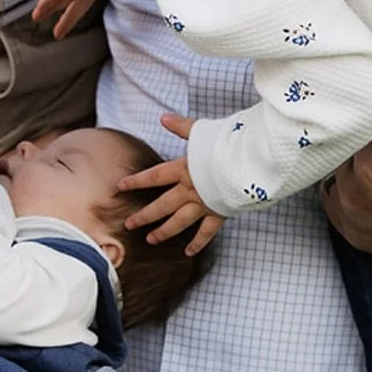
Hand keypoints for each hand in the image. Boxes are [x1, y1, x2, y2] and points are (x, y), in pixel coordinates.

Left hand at [119, 113, 225, 253]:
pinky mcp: (219, 212)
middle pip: (162, 205)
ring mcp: (204, 203)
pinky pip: (206, 232)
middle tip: (129, 224)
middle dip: (144, 215)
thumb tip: (163, 118)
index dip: (136, 181)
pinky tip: (188, 253)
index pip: (154, 177)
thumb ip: (182, 127)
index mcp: (183, 169)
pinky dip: (198, 243)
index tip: (120, 187)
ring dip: (164, 232)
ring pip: (179, 222)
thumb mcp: (202, 132)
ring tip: (151, 240)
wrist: (251, 162)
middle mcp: (190, 189)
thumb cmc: (228, 145)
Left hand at [322, 131, 371, 268]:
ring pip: (338, 177)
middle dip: (361, 146)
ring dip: (352, 169)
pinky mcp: (355, 238)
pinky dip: (348, 193)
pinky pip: (336, 204)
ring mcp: (353, 223)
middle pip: (343, 153)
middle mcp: (355, 198)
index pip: (356, 129)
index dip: (371, 121)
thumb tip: (365, 102)